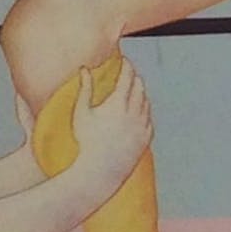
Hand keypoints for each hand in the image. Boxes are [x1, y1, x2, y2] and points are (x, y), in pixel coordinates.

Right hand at [64, 58, 151, 200]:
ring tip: (132, 89)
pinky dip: (144, 110)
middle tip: (128, 72)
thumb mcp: (81, 113)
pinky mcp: (146, 138)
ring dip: (140, 92)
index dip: (127, 65)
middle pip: (140, 86)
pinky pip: (149, 118)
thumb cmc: (86, 141)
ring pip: (146, 101)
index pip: (128, 76)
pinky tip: (137, 109)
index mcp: (119, 103)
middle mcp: (135, 112)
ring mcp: (143, 125)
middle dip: (134, 77)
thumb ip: (84, 88)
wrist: (100, 171)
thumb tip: (84, 68)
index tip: (124, 60)